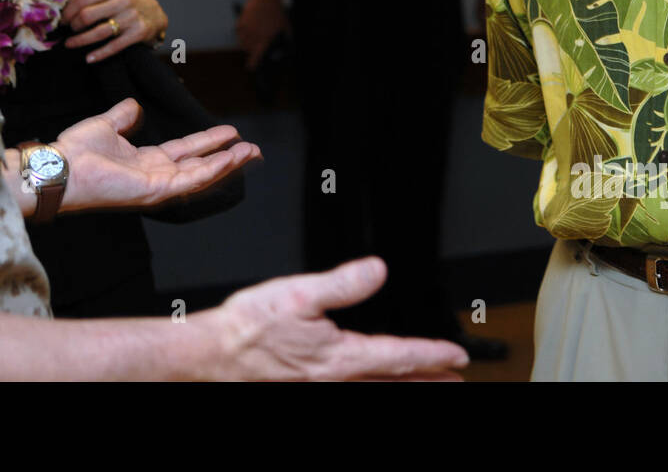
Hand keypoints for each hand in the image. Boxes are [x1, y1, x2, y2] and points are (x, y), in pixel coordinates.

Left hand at [54, 99, 259, 211]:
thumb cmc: (75, 150)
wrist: (59, 166)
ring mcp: (156, 186)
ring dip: (227, 164)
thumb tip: (135, 107)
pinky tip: (230, 158)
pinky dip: (213, 169)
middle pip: (200, 165)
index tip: (230, 132)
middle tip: (252, 148)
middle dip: (227, 157)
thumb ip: (123, 117)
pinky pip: (191, 180)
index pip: (185, 152)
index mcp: (145, 161)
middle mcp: (155, 176)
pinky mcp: (155, 191)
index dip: (208, 142)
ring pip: (201, 175)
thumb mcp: (105, 124)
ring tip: (250, 152)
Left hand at [61, 0, 167, 62]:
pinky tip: (88, 58)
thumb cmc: (126, 3)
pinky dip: (99, 54)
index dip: (68, 12)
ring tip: (70, 44)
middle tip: (69, 31)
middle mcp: (124, 0)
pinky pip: (114, 46)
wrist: (155, 13)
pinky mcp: (138, 33)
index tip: (62, 20)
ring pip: (98, 32)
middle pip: (87, 15)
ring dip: (80, 40)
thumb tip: (64, 7)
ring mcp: (132, 17)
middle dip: (74, 26)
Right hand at [207, 257, 468, 380]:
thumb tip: (377, 271)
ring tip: (424, 387)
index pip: (397, 356)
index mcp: (339, 357)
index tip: (457, 356)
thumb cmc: (246, 330)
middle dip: (426, 381)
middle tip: (455, 382)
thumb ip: (342, 284)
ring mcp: (319, 390)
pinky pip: (349, 396)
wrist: (209, 356)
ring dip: (402, 390)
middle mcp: (334, 381)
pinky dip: (370, 393)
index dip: (431, 355)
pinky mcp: (303, 390)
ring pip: (372, 394)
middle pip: (392, 383)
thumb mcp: (298, 293)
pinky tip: (369, 386)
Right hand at [235, 0, 289, 69]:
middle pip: (248, 49)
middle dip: (251, 50)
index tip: (250, 68)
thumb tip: (286, 48)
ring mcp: (246, 29)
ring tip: (251, 39)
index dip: (253, 63)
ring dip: (245, 43)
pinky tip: (245, 30)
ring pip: (242, 41)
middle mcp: (254, 36)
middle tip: (256, 47)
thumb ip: (286, 39)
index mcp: (265, 39)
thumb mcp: (286, 28)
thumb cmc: (277, 13)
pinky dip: (240, 33)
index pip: (256, 56)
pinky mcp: (241, 21)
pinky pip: (237, 31)